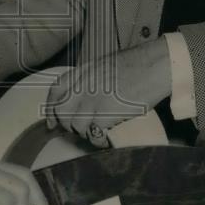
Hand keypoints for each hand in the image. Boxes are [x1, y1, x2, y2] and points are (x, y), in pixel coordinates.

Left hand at [45, 39, 171, 146]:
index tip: (52, 122)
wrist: (153, 66)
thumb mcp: (104, 66)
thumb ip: (89, 80)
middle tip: (79, 129)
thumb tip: (81, 99)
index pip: (56, 91)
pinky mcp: (105, 113)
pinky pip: (93, 133)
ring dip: (84, 132)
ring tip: (97, 131)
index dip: (50, 109)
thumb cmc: (136, 65)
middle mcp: (83, 85)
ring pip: (75, 125)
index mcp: (82, 71)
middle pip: (62, 111)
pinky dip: (98, 139)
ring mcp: (92, 99)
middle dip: (67, 124)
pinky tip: (105, 138)